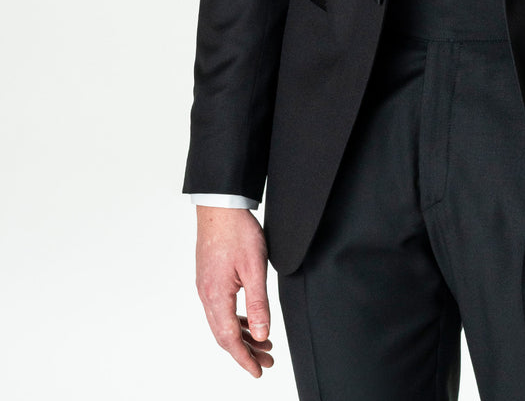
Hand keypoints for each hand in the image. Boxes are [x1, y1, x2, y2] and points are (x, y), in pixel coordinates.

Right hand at [195, 206, 273, 377]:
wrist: (220, 205)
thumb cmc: (237, 231)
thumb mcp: (255, 268)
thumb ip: (258, 303)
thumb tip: (262, 335)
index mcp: (216, 296)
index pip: (230, 339)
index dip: (245, 358)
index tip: (258, 372)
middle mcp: (206, 295)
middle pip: (224, 335)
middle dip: (245, 351)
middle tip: (267, 361)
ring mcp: (206, 287)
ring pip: (222, 322)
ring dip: (242, 336)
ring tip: (263, 343)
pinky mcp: (209, 278)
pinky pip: (220, 309)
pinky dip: (235, 320)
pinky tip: (248, 321)